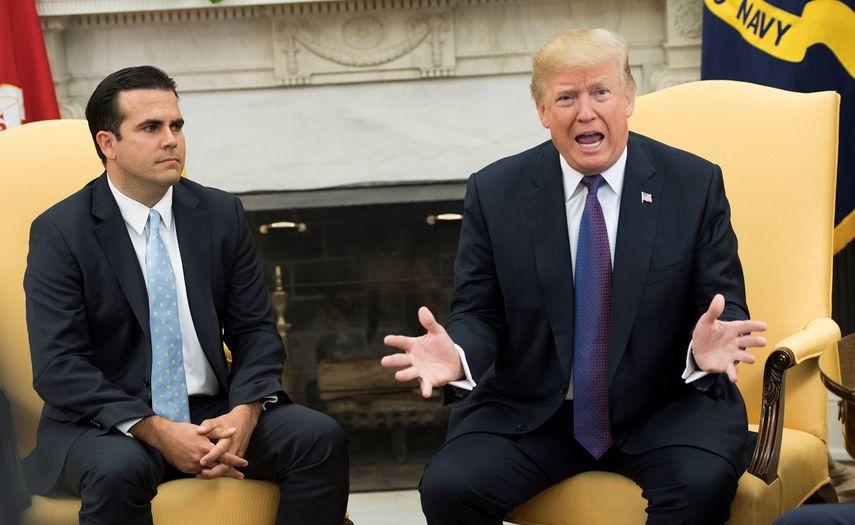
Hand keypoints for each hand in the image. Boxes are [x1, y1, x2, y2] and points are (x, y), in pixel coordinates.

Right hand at [129, 416, 243, 474]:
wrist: (164, 437)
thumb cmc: (184, 430)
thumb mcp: (204, 429)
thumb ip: (220, 432)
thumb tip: (234, 431)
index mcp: (206, 448)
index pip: (225, 457)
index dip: (236, 461)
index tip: (245, 463)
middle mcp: (199, 459)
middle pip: (219, 469)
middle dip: (230, 472)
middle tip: (240, 475)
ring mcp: (192, 466)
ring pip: (209, 472)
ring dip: (218, 473)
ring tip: (228, 474)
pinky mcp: (185, 469)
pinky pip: (199, 472)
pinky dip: (206, 472)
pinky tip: (211, 471)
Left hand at [195, 402, 261, 479]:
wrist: (245, 420)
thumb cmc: (229, 421)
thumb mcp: (217, 420)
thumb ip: (208, 425)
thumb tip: (199, 431)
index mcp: (229, 439)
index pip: (221, 450)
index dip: (211, 456)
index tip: (201, 461)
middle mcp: (235, 448)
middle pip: (226, 465)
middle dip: (214, 472)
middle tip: (200, 473)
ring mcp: (238, 453)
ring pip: (228, 468)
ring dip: (216, 474)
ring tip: (202, 474)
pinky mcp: (239, 456)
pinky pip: (230, 467)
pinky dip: (220, 471)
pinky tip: (209, 473)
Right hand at [381, 306, 463, 397]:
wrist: (453, 361)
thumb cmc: (441, 345)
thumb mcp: (438, 332)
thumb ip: (429, 322)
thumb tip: (422, 309)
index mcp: (413, 345)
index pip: (402, 342)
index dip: (395, 340)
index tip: (387, 339)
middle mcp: (413, 359)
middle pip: (400, 359)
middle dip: (392, 360)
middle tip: (383, 361)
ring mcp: (419, 370)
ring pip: (410, 373)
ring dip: (404, 375)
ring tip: (398, 376)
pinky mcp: (428, 380)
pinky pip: (425, 385)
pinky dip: (425, 389)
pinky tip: (425, 394)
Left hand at [692, 294, 766, 382]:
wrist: (697, 351)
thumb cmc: (704, 334)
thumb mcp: (706, 321)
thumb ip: (713, 311)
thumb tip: (719, 297)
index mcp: (731, 330)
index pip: (744, 326)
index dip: (753, 326)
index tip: (764, 326)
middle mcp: (734, 343)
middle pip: (746, 342)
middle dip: (754, 342)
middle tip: (763, 341)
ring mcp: (731, 354)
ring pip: (741, 357)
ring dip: (747, 358)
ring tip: (752, 359)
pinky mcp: (725, 365)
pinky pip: (731, 370)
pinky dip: (733, 374)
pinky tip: (734, 378)